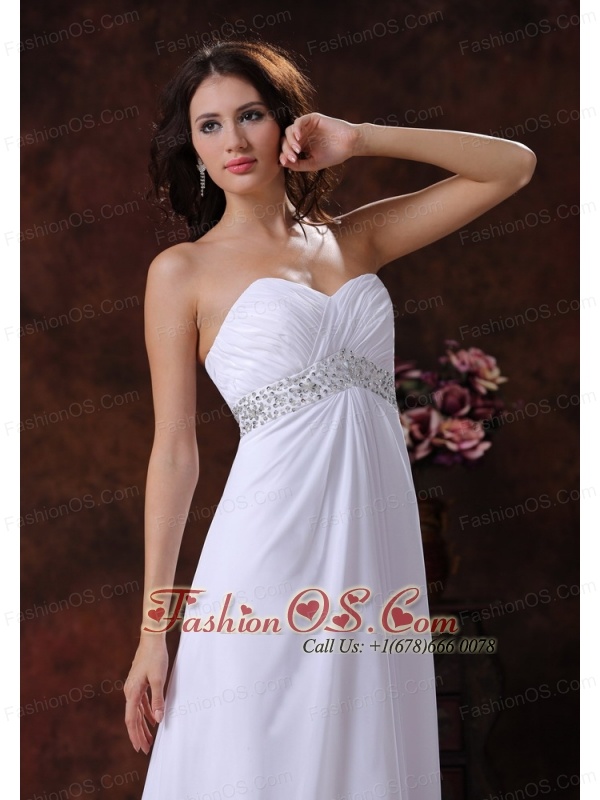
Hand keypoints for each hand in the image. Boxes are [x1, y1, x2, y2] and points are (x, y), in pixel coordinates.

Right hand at [124, 636, 168, 753]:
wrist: (151, 639)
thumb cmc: (155, 657)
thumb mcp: (159, 679)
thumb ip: (158, 699)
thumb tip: (158, 719)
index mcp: (132, 692)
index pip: (132, 719)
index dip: (135, 734)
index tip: (140, 748)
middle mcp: (130, 691)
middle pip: (133, 718)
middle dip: (138, 734)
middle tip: (145, 749)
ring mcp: (133, 687)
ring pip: (137, 711)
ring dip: (142, 725)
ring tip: (149, 739)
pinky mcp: (139, 683)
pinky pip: (141, 703)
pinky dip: (147, 713)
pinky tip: (153, 720)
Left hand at [279, 112, 360, 171]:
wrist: (349, 145)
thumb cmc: (334, 155)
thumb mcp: (313, 163)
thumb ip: (298, 165)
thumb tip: (282, 163)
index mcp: (302, 146)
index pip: (287, 149)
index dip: (283, 155)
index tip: (283, 163)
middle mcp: (302, 135)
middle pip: (286, 140)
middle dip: (286, 150)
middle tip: (292, 158)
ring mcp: (306, 127)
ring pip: (290, 131)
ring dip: (290, 141)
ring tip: (297, 150)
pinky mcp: (312, 118)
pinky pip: (299, 121)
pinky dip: (296, 129)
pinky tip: (298, 138)